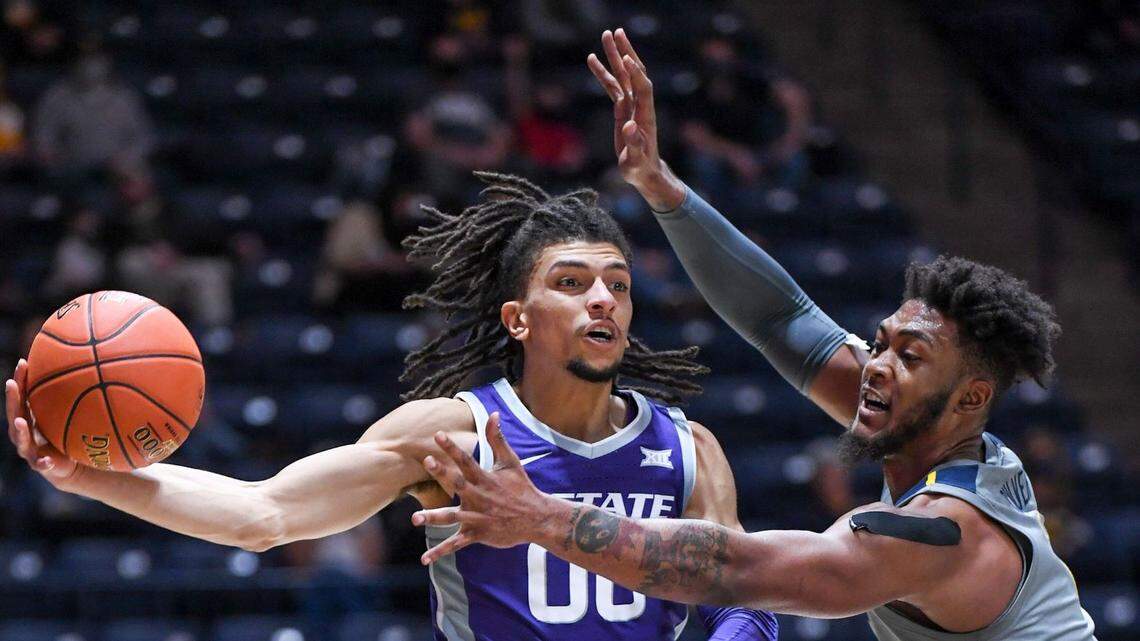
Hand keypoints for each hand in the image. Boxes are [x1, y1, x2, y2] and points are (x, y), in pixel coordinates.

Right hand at [6, 359, 78, 485]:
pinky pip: (40, 464)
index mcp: (29, 419)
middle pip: (14, 413)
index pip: (21, 397)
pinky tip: (47, 461)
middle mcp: (24, 432)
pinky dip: (42, 462)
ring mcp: (30, 449)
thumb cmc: (65, 436)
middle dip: (12, 398)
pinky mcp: (40, 465)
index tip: (23, 363)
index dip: (20, 381)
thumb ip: (71, 399)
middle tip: (11, 383)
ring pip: (20, 439)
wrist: (70, 465)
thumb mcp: (66, 416)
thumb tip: (90, 368)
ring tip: (19, 420)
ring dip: (20, 429)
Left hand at [411, 412, 552, 563]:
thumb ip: (498, 439)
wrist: (536, 518)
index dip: (452, 447)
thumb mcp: (510, 462)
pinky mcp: (477, 534)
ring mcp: (477, 517)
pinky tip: (424, 559)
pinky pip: (456, 544)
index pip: (467, 460)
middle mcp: (479, 497)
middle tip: (427, 462)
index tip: (437, 435)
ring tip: (415, 518)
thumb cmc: (521, 487)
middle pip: (458, 483)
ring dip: (434, 517)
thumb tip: (493, 414)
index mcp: (485, 479)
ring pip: (452, 517)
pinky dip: (440, 552)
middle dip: (442, 472)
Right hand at [587, 28, 684, 211]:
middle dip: (625, 52)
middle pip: (634, 73)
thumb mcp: (636, 160)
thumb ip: (634, 145)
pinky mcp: (622, 108)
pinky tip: (592, 59)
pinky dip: (603, 73)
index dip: (636, 74)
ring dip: (614, 56)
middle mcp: (640, 105)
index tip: (626, 58)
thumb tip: (629, 126)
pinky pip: (613, 86)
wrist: (644, 171)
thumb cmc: (640, 168)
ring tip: (604, 36)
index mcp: (645, 115)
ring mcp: (631, 105)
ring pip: (623, 75)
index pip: (643, 88)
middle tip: (614, 33)